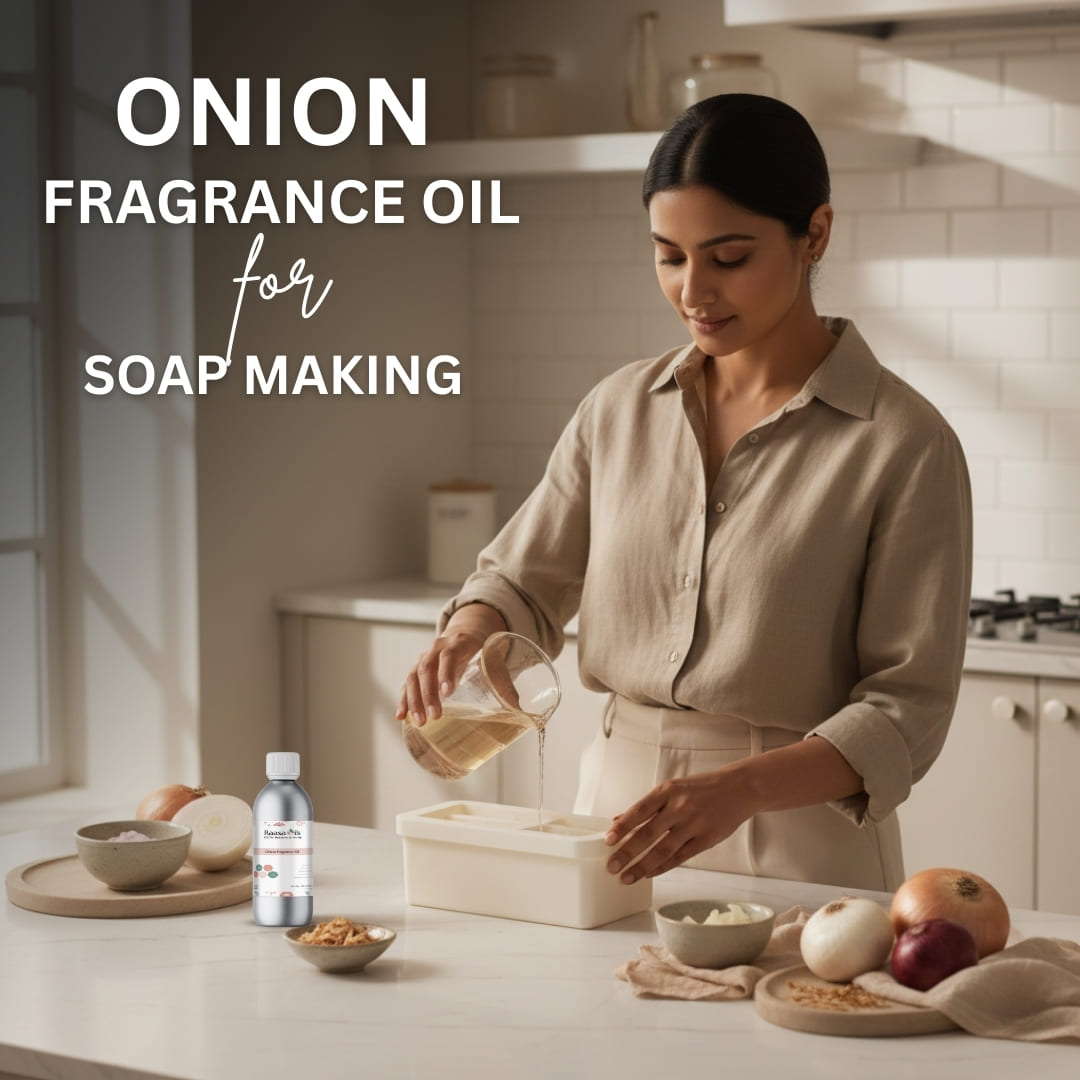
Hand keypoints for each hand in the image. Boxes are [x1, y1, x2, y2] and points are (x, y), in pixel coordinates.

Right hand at [395, 603, 506, 724]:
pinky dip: (403, 700)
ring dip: (414, 700)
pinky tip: (401, 716)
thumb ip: (503, 682)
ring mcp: (424, 657)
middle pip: (427, 668)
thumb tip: (518, 710)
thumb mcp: (493, 660)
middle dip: (428, 693)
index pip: (448, 655)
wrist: (464, 634)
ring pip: (413, 676)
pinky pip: (406, 684)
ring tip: (419, 722)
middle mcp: (436, 648)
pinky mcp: (417, 669)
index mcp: (458, 643)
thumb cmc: (481, 652)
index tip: (448, 693)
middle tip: (435, 716)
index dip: (447, 673)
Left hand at [603, 771, 754, 883]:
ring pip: (663, 850)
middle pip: (648, 834)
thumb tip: (618, 820)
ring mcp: (693, 824)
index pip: (639, 811)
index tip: (607, 840)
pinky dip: (662, 867)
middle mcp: (679, 807)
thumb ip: (647, 806)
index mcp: (667, 791)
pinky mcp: (706, 839)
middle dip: (627, 852)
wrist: (738, 788)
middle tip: (611, 866)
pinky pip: (680, 857)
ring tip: (626, 877)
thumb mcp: (672, 788)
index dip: (622, 827)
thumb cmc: (701, 788)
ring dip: (642, 866)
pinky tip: (649, 873)